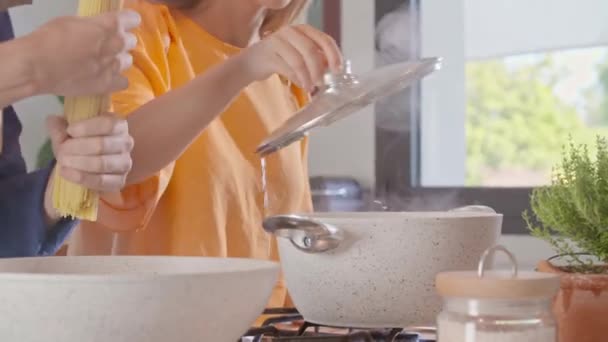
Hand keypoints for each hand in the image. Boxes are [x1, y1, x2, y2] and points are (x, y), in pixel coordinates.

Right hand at [23, 10, 140, 95]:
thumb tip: (98, 28)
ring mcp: (113, 66)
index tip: (123, 23)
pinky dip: (116, 79)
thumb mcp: (72, 22)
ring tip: (104, 62)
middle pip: (130, 41)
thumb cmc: (48, 39)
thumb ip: (92, 25)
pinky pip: (124, 81)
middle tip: (106, 44)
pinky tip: (106, 77)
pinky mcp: (108, 84)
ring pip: (127, 61)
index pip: (132, 19)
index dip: (128, 21)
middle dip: (120, 41)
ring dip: (118, 59)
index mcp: (108, 25)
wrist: (37, 67)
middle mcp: (116, 45)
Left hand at [47, 114, 133, 191]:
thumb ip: (60, 126)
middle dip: (78, 147)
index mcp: (118, 125)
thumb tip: (52, 120)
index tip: (69, 130)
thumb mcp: (68, 133)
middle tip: (62, 151)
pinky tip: (66, 173)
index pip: (108, 124)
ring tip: (63, 162)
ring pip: (102, 163)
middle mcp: (126, 143)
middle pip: (103, 144)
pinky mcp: (120, 181)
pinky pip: (101, 181)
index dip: (87, 127)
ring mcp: (125, 163)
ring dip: (79, 162)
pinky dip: (81, 177)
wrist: (85, 167)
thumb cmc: (79, 144)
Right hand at [238, 24, 342, 90]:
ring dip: (307, 77)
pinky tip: (301, 85)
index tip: (338, 70)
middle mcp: (291, 31)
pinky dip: (297, 79)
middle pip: (311, 50)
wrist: (252, 62)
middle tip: (322, 83)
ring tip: (310, 87)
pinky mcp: (268, 54)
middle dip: (318, 70)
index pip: (324, 39)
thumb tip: (332, 69)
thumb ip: (317, 59)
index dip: (334, 55)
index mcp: (303, 29)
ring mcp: (277, 41)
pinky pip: (287, 69)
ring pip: (298, 61)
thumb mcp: (301, 56)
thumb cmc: (280, 58)